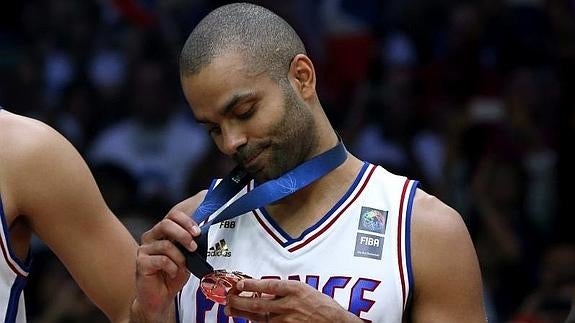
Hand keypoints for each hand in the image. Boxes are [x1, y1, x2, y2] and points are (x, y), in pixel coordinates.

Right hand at [131, 208, 200, 321]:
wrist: (159, 297)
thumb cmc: (172, 275)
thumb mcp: (186, 257)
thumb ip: (189, 244)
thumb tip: (200, 235)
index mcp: (162, 232)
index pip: (172, 216)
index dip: (186, 221)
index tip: (197, 232)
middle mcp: (150, 237)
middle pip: (166, 224)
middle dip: (183, 234)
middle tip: (193, 247)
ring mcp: (144, 249)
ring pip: (166, 245)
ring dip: (180, 258)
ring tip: (181, 267)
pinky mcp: (141, 263)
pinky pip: (162, 260)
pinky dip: (172, 267)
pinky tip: (172, 273)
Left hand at [224, 279, 361, 322]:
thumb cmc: (322, 306)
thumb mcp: (306, 290)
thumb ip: (286, 290)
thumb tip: (266, 290)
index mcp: (294, 289)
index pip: (267, 286)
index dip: (250, 285)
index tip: (239, 284)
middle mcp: (289, 304)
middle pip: (257, 303)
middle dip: (239, 301)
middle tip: (228, 299)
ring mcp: (287, 320)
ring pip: (259, 317)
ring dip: (244, 313)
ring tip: (232, 310)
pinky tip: (249, 320)